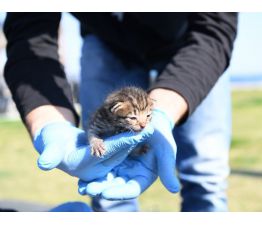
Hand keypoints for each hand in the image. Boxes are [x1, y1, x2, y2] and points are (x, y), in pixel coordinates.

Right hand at [33, 121, 153, 181]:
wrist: (56, 144)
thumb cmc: (51, 142)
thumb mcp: (49, 148)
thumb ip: (49, 155)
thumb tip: (44, 163)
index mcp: (84, 166)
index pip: (107, 152)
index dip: (123, 142)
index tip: (138, 132)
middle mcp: (96, 168)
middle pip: (120, 151)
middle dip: (135, 140)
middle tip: (150, 128)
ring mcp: (102, 163)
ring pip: (123, 150)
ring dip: (136, 139)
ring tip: (150, 127)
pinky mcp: (106, 158)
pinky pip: (121, 148)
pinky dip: (131, 139)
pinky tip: (142, 130)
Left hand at [79, 108, 179, 198]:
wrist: (150, 119)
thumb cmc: (161, 135)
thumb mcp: (166, 151)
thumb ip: (167, 169)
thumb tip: (174, 190)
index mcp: (143, 177)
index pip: (131, 189)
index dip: (118, 193)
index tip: (105, 193)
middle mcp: (130, 175)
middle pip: (115, 187)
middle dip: (102, 189)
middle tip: (88, 189)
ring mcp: (119, 166)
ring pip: (105, 179)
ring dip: (93, 183)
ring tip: (81, 186)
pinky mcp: (111, 157)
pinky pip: (100, 165)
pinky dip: (91, 171)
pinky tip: (80, 174)